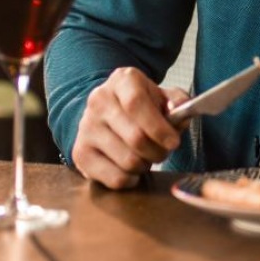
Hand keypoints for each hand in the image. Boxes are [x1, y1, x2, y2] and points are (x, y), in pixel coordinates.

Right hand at [70, 67, 190, 188]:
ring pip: (127, 161)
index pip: (136, 103)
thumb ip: (178, 102)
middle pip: (135, 137)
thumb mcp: (163, 97)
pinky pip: (115, 178)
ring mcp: (86, 127)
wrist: (108, 115)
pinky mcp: (80, 153)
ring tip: (145, 156)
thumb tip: (178, 112)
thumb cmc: (143, 108)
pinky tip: (132, 169)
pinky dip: (131, 179)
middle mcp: (99, 100)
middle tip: (163, 151)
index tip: (174, 142)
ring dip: (145, 165)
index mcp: (122, 81)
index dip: (158, 127)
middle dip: (158, 151)